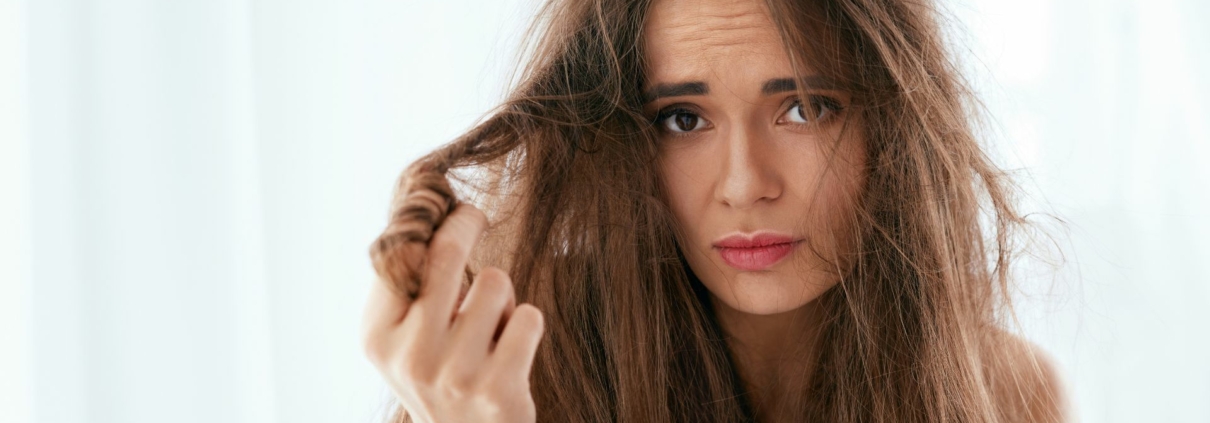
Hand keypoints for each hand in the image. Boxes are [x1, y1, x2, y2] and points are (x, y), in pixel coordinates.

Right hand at [361, 204, 544, 422]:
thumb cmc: (438, 372)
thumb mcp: (403, 336)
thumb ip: (405, 284)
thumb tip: (424, 209)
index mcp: (378, 338)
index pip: (400, 255)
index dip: (431, 219)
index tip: (449, 206)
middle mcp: (411, 357)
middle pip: (446, 253)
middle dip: (465, 222)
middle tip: (474, 215)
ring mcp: (455, 375)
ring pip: (494, 281)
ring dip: (501, 295)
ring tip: (490, 326)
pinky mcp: (499, 391)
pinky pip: (529, 317)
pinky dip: (526, 324)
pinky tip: (511, 350)